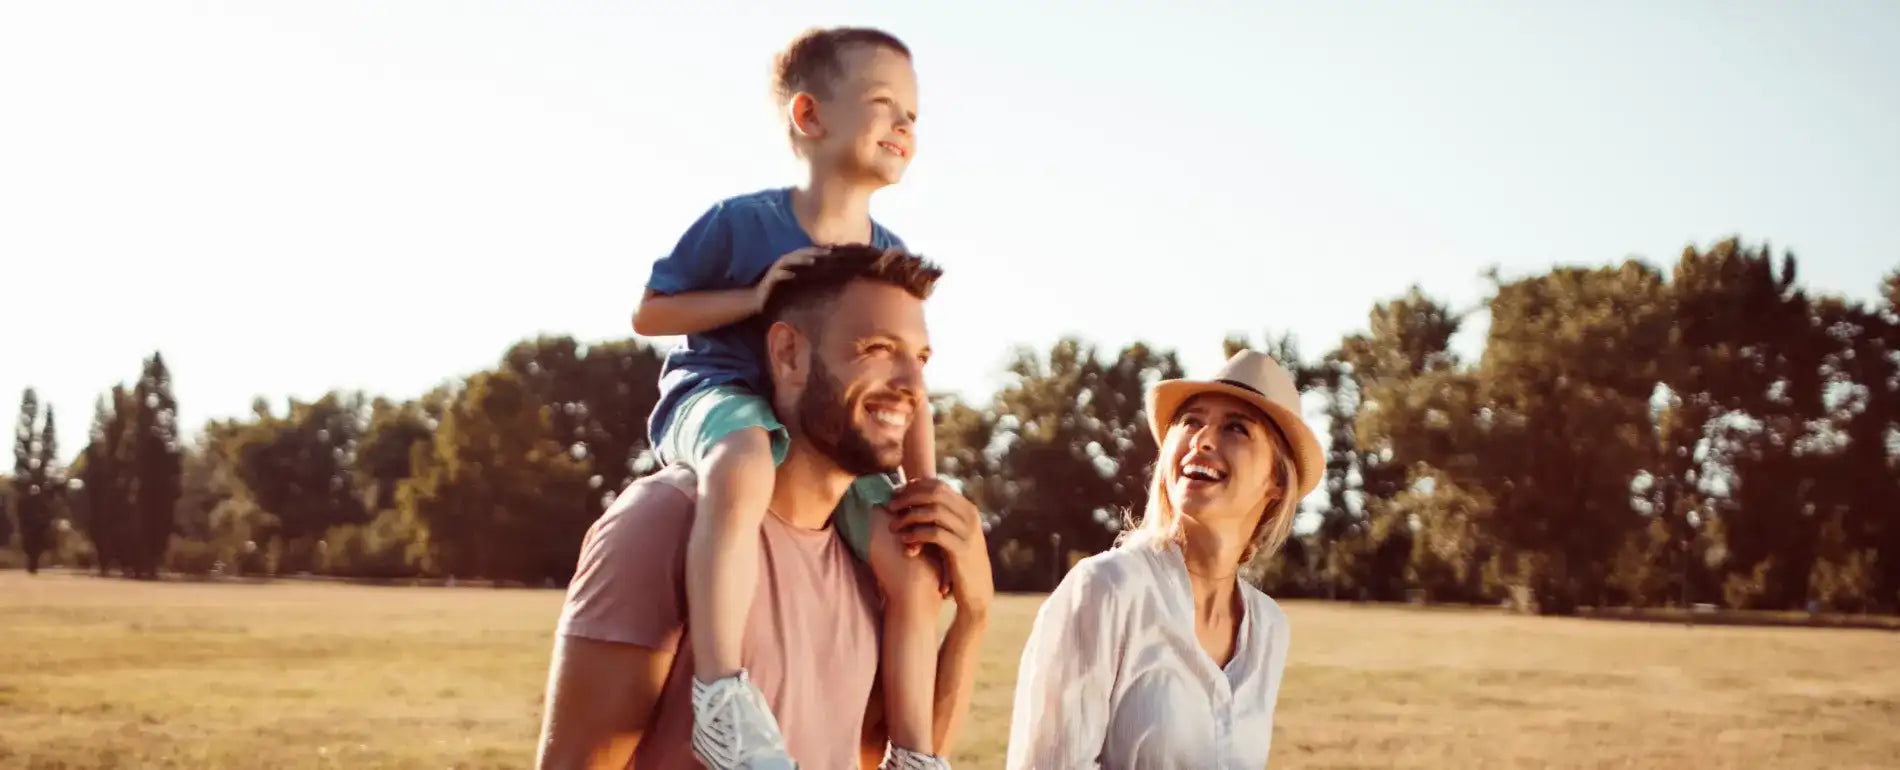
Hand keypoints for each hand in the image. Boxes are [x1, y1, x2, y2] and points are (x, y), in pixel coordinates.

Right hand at [752, 247, 827, 309]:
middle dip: (814, 251)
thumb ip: (806, 274)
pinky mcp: (769, 280)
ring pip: (788, 260)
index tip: (834, 248)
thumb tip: (821, 271)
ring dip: (800, 259)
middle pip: (799, 253)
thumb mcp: (795, 281)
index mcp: (790, 261)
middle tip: (829, 252)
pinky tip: (792, 275)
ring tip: (813, 261)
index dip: (819, 249)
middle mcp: (783, 262)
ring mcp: (775, 270)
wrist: (758, 299)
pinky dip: (784, 274)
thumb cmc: (778, 290)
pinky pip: (777, 275)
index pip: (806, 252)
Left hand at [885, 479, 992, 617]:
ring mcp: (968, 532)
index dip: (914, 487)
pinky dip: (916, 534)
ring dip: (909, 517)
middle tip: (890, 506)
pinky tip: (905, 540)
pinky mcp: (962, 550)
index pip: (938, 485)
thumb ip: (941, 519)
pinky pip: (935, 534)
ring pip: (934, 512)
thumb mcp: (953, 536)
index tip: (895, 494)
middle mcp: (970, 516)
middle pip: (935, 494)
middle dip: (909, 498)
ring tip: (894, 526)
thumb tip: (913, 501)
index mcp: (967, 509)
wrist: (978, 592)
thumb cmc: (959, 564)